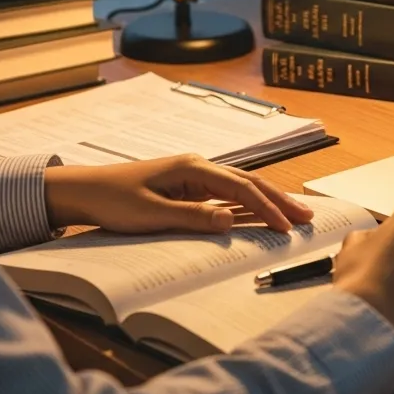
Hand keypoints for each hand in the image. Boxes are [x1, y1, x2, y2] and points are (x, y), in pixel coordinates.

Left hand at [43, 155, 313, 233]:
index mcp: (192, 168)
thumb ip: (193, 217)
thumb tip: (231, 221)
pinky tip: (261, 213)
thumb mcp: (152, 214)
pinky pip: (226, 195)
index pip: (240, 188)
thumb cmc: (114, 200)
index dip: (266, 208)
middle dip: (279, 200)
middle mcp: (198, 167)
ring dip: (268, 201)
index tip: (286, 226)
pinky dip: (248, 204)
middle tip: (308, 216)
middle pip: (249, 183)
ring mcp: (194, 176)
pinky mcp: (188, 187)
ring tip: (295, 214)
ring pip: (241, 187)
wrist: (85, 190)